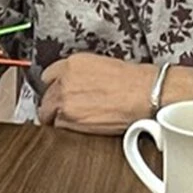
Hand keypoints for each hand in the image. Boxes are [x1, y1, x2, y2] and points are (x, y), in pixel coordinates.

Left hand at [37, 54, 191, 134]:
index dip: (55, 86)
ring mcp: (65, 100)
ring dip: (58, 117)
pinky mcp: (70, 119)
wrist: (146, 95)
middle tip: (65, 110)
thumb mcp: (102, 66)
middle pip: (46, 96)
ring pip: (49, 113)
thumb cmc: (134, 81)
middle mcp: (65, 80)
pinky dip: (68, 128)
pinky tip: (82, 126)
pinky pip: (59, 127)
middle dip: (54, 104)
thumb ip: (82, 74)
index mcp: (73, 64)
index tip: (58, 92)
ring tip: (76, 120)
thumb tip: (78, 83)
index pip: (49, 75)